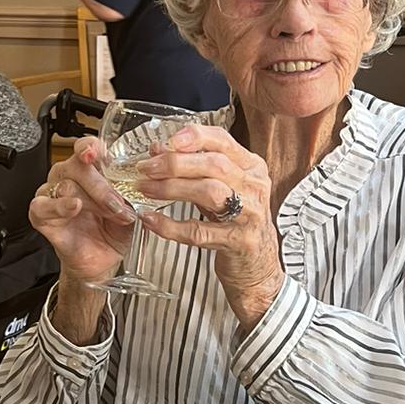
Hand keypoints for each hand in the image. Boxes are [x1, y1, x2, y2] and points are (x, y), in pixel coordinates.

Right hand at [29, 137, 136, 286]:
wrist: (102, 261)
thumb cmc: (113, 232)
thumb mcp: (131, 210)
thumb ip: (134, 195)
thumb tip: (145, 184)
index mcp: (89, 171)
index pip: (85, 148)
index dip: (91, 147)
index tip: (99, 153)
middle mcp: (68, 178)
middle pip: (76, 166)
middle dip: (102, 185)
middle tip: (118, 203)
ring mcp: (53, 196)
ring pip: (66, 185)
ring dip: (92, 201)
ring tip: (110, 214)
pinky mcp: (42, 217)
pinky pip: (42, 206)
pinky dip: (59, 206)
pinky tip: (74, 208)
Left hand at [135, 125, 284, 329]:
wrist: (258, 266)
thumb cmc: (237, 223)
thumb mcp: (223, 189)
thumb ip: (195, 169)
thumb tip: (159, 150)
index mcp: (251, 168)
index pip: (223, 141)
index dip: (193, 137)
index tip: (166, 141)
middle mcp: (254, 188)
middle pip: (214, 165)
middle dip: (175, 163)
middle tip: (146, 168)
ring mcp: (250, 215)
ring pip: (209, 192)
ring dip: (172, 188)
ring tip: (146, 189)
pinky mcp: (239, 242)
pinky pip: (199, 232)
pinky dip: (171, 226)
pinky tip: (151, 220)